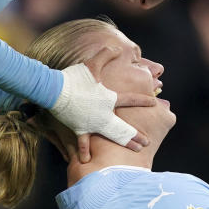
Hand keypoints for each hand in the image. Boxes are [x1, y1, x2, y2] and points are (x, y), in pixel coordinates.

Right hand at [50, 47, 153, 162]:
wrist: (54, 91)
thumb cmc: (74, 78)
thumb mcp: (91, 64)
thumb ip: (105, 55)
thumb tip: (116, 47)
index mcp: (109, 99)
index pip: (131, 99)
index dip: (143, 100)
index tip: (154, 102)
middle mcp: (104, 114)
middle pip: (124, 127)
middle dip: (136, 135)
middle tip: (147, 142)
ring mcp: (93, 124)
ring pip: (111, 137)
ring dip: (123, 144)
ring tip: (132, 152)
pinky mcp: (80, 129)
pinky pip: (84, 142)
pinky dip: (84, 151)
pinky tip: (87, 161)